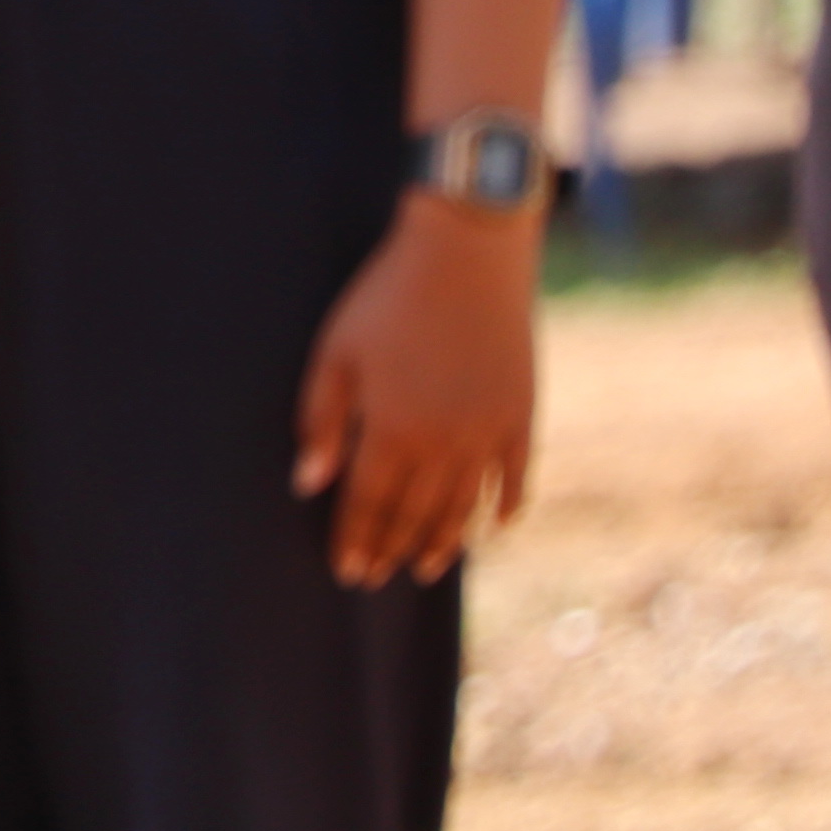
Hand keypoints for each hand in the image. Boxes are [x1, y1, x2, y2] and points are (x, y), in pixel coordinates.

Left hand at [291, 196, 540, 585]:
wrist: (467, 254)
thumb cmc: (387, 298)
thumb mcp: (336, 353)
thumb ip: (322, 421)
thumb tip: (308, 481)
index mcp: (393, 430)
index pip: (368, 503)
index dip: (356, 539)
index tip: (347, 571)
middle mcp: (444, 444)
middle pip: (415, 511)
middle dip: (392, 547)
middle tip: (378, 575)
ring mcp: (489, 432)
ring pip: (463, 504)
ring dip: (444, 539)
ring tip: (426, 567)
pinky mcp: (522, 414)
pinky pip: (516, 476)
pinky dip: (506, 506)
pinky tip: (494, 528)